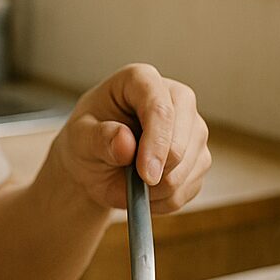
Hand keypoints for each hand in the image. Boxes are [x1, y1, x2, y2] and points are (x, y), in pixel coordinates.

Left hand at [52, 64, 209, 213]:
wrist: (96, 162)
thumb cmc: (87, 140)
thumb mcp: (80, 138)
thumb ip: (99, 138)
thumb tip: (125, 143)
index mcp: (140, 80)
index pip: (161, 107)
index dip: (157, 142)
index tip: (146, 175)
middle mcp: (175, 98)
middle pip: (188, 136)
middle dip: (163, 170)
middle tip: (135, 185)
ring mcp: (192, 127)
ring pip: (192, 165)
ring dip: (160, 187)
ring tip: (131, 182)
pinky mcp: (199, 155)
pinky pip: (190, 186)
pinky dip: (166, 199)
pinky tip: (144, 191)